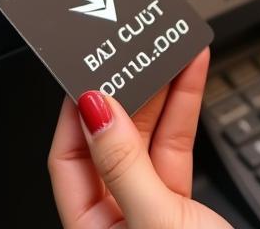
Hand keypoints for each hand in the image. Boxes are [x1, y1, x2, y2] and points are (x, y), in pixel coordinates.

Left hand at [49, 49, 232, 228]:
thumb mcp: (154, 221)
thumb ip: (124, 165)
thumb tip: (97, 111)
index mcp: (90, 228)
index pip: (69, 156)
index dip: (79, 110)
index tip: (94, 69)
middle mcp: (114, 214)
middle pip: (111, 139)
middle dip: (127, 90)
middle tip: (134, 50)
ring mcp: (147, 206)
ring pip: (147, 135)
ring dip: (161, 89)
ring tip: (167, 49)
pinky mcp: (179, 202)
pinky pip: (175, 143)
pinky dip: (184, 107)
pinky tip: (190, 73)